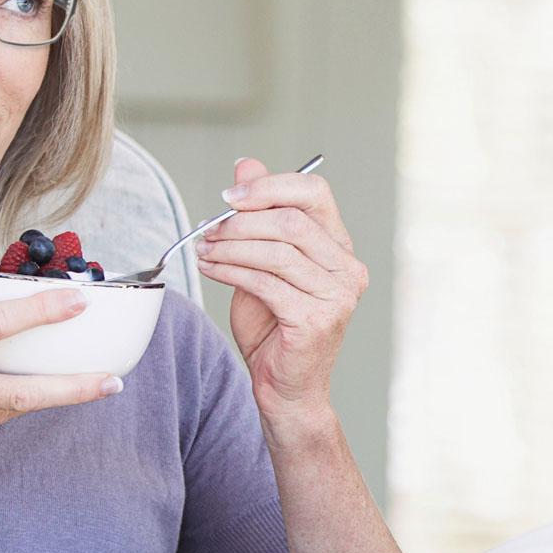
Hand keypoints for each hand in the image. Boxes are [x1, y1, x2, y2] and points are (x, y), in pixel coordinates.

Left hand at [196, 157, 369, 424]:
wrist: (285, 388)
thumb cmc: (275, 327)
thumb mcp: (262, 260)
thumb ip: (259, 214)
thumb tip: (246, 164)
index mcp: (339, 247)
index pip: (315, 193)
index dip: (270, 186)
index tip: (230, 196)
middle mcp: (347, 268)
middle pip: (292, 220)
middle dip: (241, 221)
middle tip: (208, 229)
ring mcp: (337, 295)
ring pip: (276, 251)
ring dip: (230, 246)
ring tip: (205, 250)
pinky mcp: (316, 319)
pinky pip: (264, 282)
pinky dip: (230, 270)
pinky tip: (211, 268)